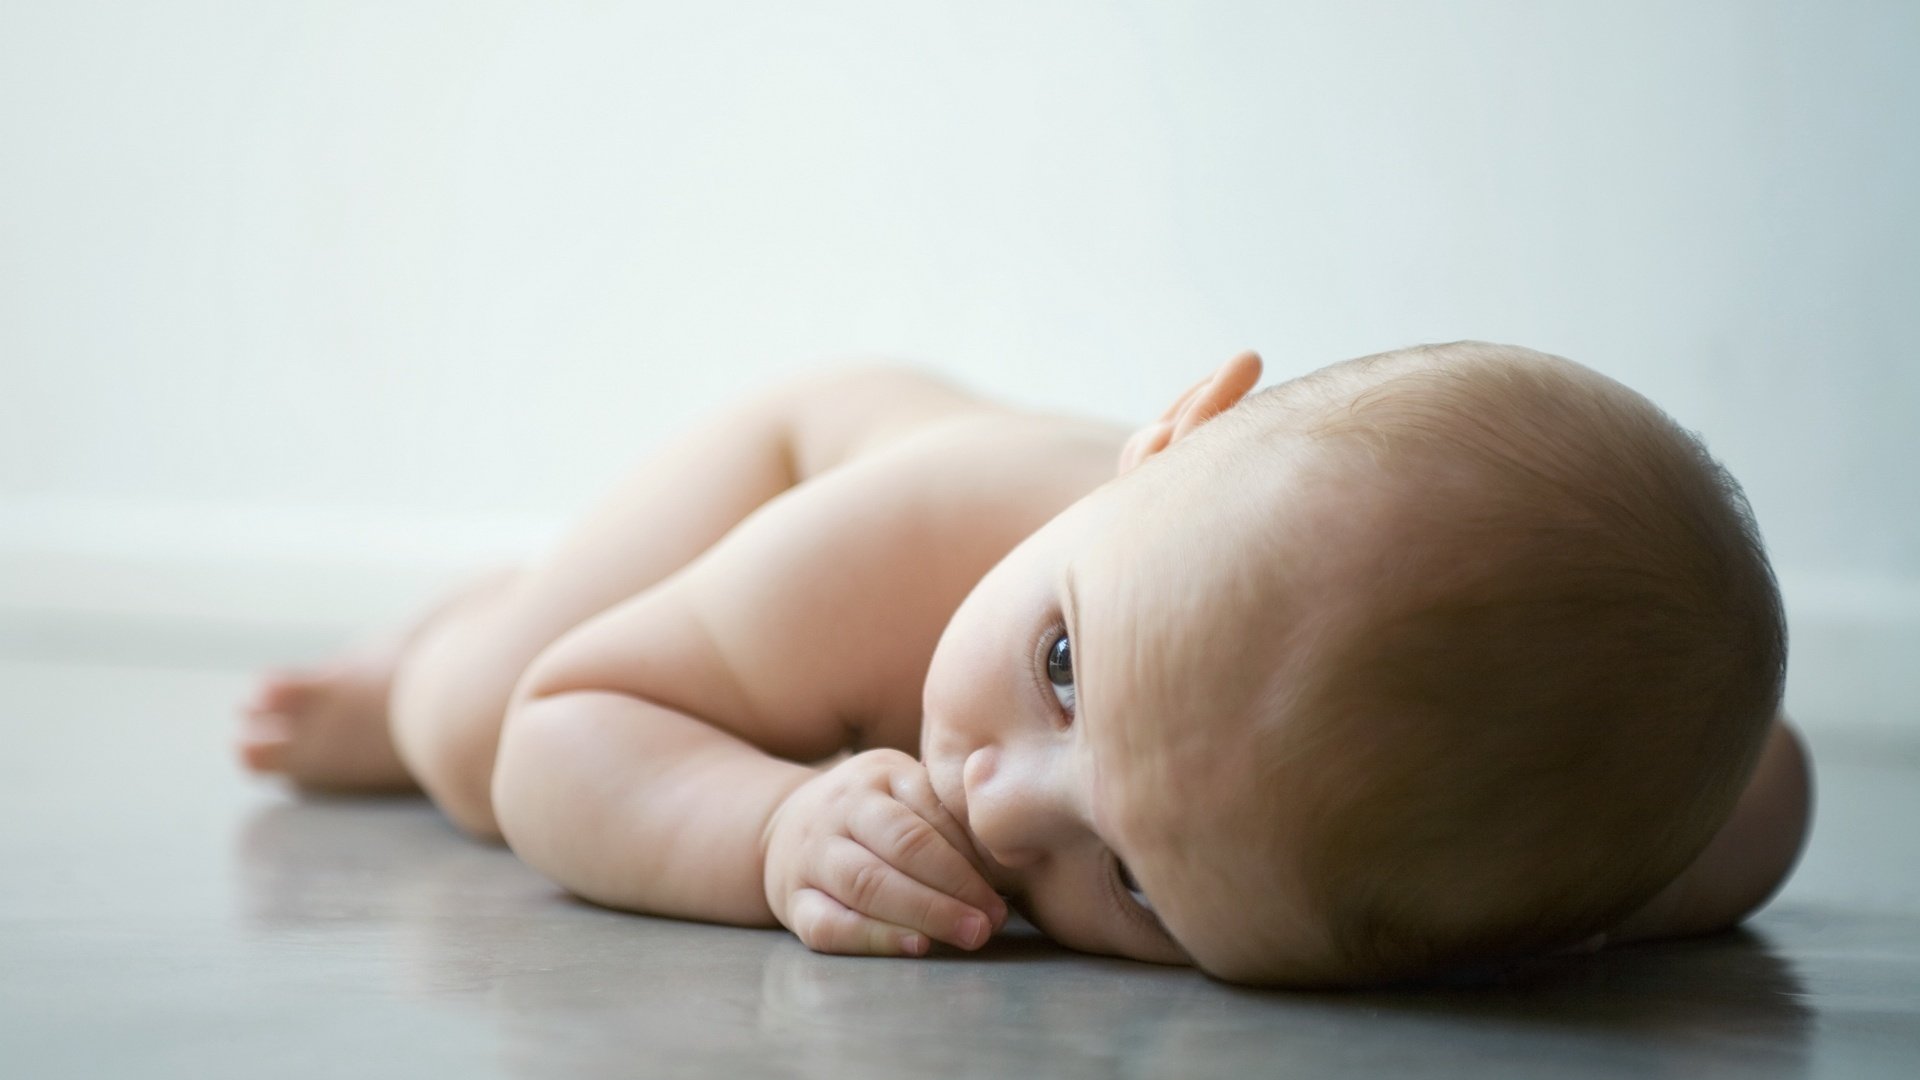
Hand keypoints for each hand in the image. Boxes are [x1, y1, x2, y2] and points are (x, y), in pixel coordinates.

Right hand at [761, 748, 1007, 955]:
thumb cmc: (873, 816)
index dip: (973, 851)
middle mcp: (841, 810)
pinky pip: (829, 924)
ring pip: (866, 883)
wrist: (783, 827)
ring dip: (925, 911)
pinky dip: (874, 938)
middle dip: (955, 884)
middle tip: (994, 917)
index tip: (1009, 882)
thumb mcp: (906, 791)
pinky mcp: (793, 902)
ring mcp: (812, 856)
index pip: (931, 811)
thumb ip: (950, 813)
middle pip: (902, 846)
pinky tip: (917, 946)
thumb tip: (1018, 851)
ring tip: (969, 933)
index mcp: (879, 775)